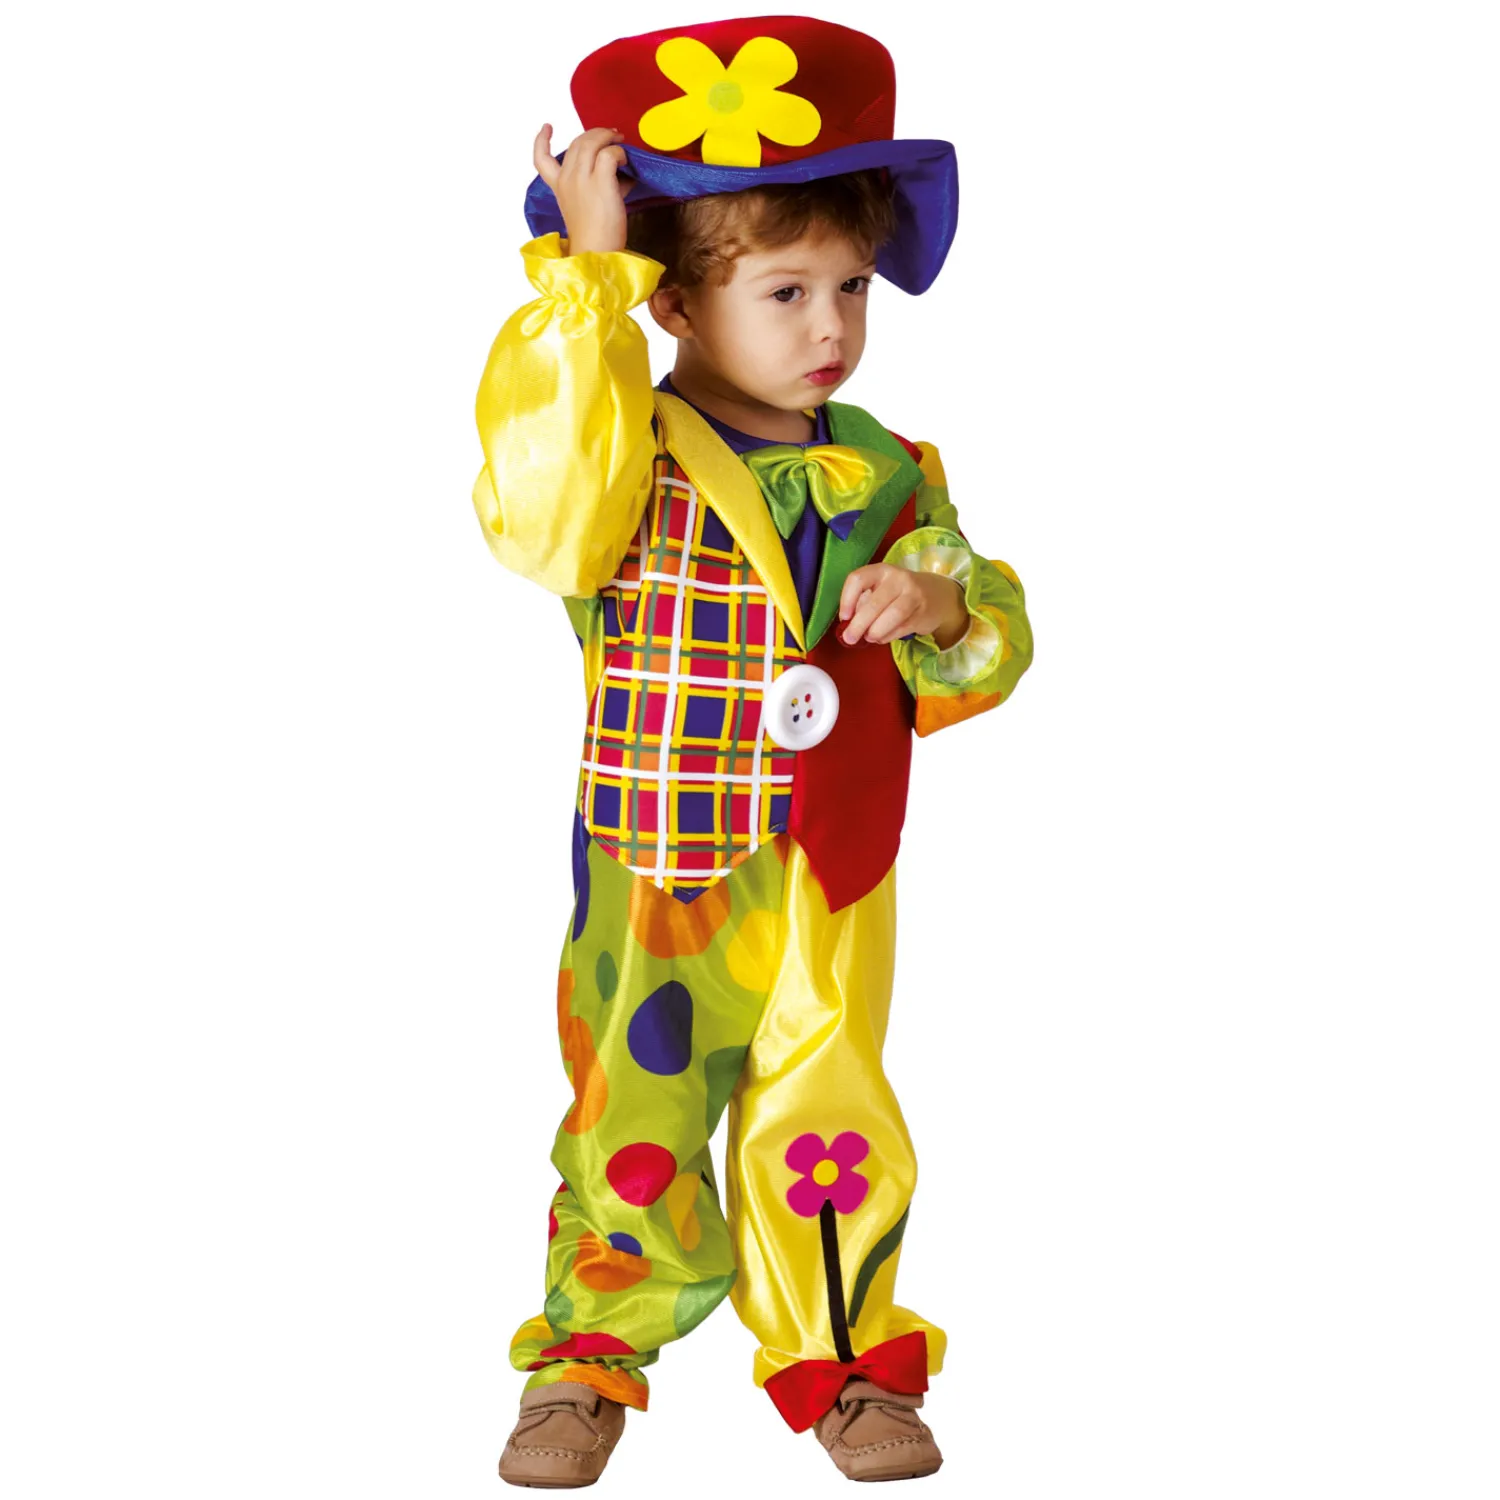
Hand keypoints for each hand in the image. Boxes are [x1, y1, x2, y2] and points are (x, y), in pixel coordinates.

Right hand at [533, 124, 634, 255]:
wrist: (595, 254)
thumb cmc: (595, 236)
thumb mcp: (588, 206)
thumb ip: (598, 185)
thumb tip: (622, 175)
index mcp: (558, 187)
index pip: (541, 159)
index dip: (541, 140)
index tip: (548, 127)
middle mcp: (566, 179)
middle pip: (577, 142)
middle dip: (595, 133)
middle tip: (612, 135)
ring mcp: (581, 179)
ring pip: (591, 142)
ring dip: (607, 137)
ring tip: (620, 142)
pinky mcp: (600, 182)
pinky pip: (609, 153)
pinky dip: (619, 152)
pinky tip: (625, 161)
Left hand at [838, 565, 968, 648]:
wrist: (938, 595)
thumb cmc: (900, 593)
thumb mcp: (882, 588)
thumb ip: (865, 601)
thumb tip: (849, 622)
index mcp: (882, 571)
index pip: (858, 579)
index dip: (847, 599)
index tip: (844, 617)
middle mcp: (898, 579)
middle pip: (874, 603)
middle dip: (859, 624)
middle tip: (850, 638)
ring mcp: (913, 595)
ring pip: (892, 615)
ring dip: (876, 631)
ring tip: (869, 638)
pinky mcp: (923, 612)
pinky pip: (902, 627)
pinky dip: (888, 636)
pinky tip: (882, 638)